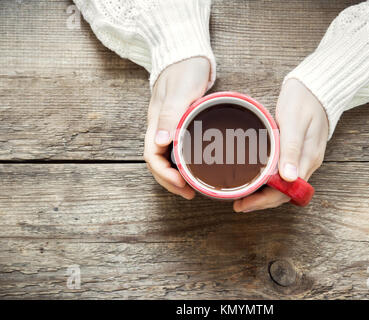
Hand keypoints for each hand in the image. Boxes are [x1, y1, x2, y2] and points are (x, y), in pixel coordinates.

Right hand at [144, 57, 210, 199]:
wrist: (187, 55)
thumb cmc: (184, 70)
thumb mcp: (180, 91)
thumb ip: (170, 114)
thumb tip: (161, 142)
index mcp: (156, 123)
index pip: (152, 156)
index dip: (164, 174)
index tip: (181, 184)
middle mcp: (159, 128)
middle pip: (158, 162)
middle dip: (170, 182)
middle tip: (189, 193)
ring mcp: (168, 127)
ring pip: (166, 158)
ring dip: (176, 176)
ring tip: (191, 188)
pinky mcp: (179, 124)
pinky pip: (176, 149)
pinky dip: (183, 163)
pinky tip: (193, 168)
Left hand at [233, 79, 327, 211]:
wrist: (314, 87)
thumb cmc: (303, 101)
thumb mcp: (294, 122)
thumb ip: (291, 149)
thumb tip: (288, 177)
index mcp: (307, 159)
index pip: (287, 191)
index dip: (265, 201)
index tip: (245, 205)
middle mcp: (305, 163)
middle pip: (284, 192)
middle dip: (261, 202)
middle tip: (238, 204)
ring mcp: (301, 159)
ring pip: (282, 186)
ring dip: (263, 194)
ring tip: (243, 197)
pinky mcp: (296, 153)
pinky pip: (282, 175)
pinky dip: (268, 181)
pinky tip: (256, 180)